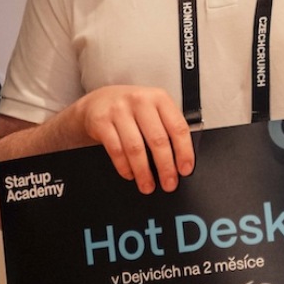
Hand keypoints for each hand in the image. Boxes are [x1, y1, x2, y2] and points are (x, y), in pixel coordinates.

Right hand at [64, 85, 193, 192]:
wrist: (98, 101)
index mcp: (159, 98)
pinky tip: (130, 174)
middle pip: (157, 139)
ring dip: (143, 172)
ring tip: (148, 185)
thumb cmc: (131, 109)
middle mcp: (139, 101)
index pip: (178, 127)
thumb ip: (167, 127)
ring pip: (135, 148)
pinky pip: (116, 150)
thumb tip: (180, 161)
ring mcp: (118, 110)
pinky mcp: (101, 122)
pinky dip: (124, 167)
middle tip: (169, 184)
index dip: (184, 152)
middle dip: (165, 167)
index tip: (185, 169)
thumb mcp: (152, 109)